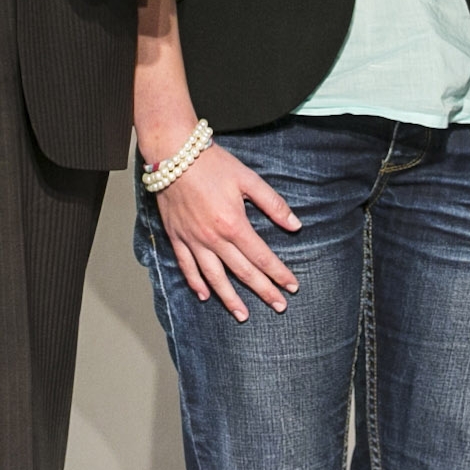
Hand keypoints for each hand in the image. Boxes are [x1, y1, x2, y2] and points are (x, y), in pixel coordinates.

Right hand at [151, 141, 301, 322]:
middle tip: (279, 307)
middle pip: (242, 272)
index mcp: (233, 224)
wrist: (173, 154)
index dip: (278, 273)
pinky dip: (195, 283)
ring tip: (242, 315)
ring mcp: (193, 240)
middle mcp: (213, 238)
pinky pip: (186, 266)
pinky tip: (204, 295)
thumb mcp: (248, 178)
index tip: (291, 287)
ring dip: (229, 298)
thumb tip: (295, 225)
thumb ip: (272, 203)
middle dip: (263, 290)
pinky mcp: (176, 236)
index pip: (261, 256)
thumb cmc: (212, 163)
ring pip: (213, 277)